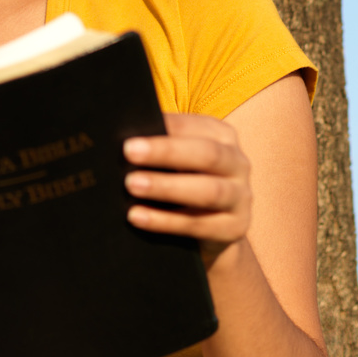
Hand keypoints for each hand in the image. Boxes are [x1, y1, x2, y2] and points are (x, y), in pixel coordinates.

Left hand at [123, 112, 251, 264]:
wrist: (214, 227)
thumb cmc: (183, 178)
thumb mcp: (177, 159)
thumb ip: (158, 143)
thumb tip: (117, 130)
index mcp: (222, 137)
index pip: (195, 126)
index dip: (166, 126)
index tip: (135, 129)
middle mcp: (238, 164)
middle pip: (206, 154)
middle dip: (166, 152)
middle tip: (128, 151)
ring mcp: (241, 198)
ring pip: (207, 191)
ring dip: (166, 187)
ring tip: (131, 184)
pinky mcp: (235, 229)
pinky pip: (198, 225)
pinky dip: (165, 221)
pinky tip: (136, 216)